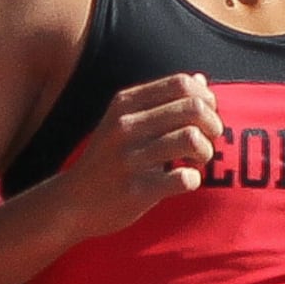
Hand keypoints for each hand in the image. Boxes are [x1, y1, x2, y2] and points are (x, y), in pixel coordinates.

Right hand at [63, 73, 220, 237]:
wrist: (71, 203)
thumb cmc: (107, 160)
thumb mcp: (124, 121)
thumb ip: (162, 100)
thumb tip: (201, 80)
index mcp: (124, 104)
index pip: (181, 83)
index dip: (205, 98)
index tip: (206, 116)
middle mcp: (125, 126)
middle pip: (193, 108)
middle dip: (213, 125)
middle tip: (208, 140)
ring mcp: (129, 159)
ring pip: (191, 139)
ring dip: (205, 151)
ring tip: (197, 161)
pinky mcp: (136, 191)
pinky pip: (184, 178)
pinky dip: (193, 180)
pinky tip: (184, 181)